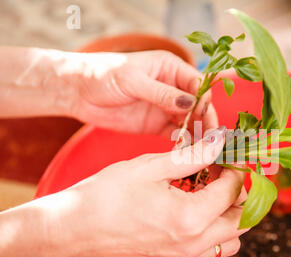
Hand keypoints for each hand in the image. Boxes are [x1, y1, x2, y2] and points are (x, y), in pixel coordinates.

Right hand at [52, 127, 246, 256]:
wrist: (74, 228)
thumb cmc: (106, 196)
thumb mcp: (151, 167)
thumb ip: (192, 156)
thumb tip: (218, 142)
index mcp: (190, 218)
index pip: (233, 192)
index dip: (236, 169)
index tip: (229, 155)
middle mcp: (192, 243)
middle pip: (241, 222)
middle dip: (240, 194)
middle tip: (225, 172)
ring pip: (230, 241)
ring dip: (231, 216)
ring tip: (212, 191)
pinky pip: (210, 249)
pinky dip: (215, 229)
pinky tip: (196, 207)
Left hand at [71, 50, 217, 137]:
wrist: (78, 92)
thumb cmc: (103, 75)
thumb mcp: (133, 81)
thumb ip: (162, 93)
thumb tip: (191, 104)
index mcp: (171, 69)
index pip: (197, 84)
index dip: (204, 100)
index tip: (205, 115)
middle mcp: (173, 88)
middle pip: (199, 105)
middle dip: (206, 120)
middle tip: (210, 139)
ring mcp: (166, 108)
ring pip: (191, 121)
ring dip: (197, 134)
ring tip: (202, 149)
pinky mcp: (157, 125)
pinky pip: (176, 134)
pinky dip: (183, 142)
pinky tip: (186, 151)